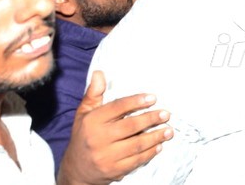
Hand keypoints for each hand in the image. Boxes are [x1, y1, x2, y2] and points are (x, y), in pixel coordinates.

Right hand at [57, 71, 172, 184]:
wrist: (75, 169)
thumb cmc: (84, 136)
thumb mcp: (84, 114)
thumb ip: (94, 93)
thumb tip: (100, 72)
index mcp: (92, 122)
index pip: (117, 108)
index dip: (136, 101)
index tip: (153, 98)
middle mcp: (98, 139)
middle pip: (130, 126)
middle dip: (151, 119)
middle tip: (166, 114)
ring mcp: (105, 157)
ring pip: (136, 145)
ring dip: (155, 137)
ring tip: (169, 130)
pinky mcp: (113, 171)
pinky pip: (135, 161)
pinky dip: (149, 153)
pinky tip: (158, 146)